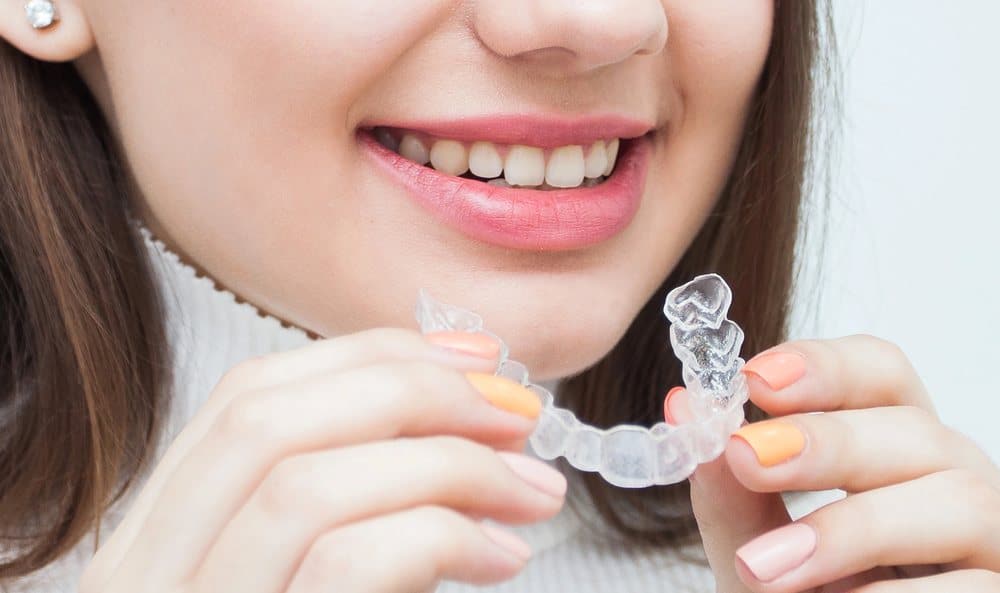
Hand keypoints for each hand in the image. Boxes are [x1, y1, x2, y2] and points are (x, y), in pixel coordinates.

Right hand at [79, 328, 565, 592]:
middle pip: (264, 420)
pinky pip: (346, 567)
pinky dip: (441, 535)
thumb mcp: (308, 573)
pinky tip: (504, 554)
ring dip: (445, 462)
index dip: (365, 358)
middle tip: (519, 413)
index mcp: (161, 547)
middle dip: (410, 391)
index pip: (245, 401)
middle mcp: (146, 582)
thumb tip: (467, 415)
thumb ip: (353, 505)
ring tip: (534, 488)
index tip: (473, 358)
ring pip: (303, 487)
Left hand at [679, 335, 999, 591]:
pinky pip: (972, 587)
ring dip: (852, 527)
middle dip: (828, 440)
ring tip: (767, 567)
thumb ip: (730, 490)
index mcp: (892, 455)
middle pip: (917, 428)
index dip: (826, 365)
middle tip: (748, 458)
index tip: (754, 378)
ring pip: (960, 500)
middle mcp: (950, 486)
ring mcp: (988, 546)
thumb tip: (687, 407)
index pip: (883, 375)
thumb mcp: (757, 549)